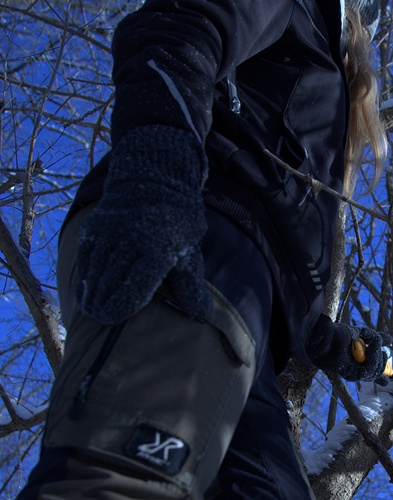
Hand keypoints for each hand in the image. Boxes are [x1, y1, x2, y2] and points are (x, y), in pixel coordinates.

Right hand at [76, 126, 209, 324]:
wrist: (156, 179)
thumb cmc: (178, 224)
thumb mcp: (189, 253)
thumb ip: (190, 286)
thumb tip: (201, 315)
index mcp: (157, 252)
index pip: (132, 290)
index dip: (120, 308)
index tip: (114, 320)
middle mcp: (131, 242)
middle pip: (109, 284)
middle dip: (103, 305)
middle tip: (101, 319)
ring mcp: (111, 232)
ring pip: (94, 272)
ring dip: (90, 293)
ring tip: (92, 310)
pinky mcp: (96, 226)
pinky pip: (86, 257)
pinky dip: (84, 275)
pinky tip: (86, 289)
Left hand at [307, 316, 391, 383]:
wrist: (327, 338)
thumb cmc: (338, 335)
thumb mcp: (360, 333)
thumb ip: (374, 337)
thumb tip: (390, 340)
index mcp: (358, 361)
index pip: (373, 372)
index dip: (382, 375)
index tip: (390, 377)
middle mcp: (357, 369)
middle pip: (377, 373)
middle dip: (383, 362)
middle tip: (384, 351)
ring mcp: (354, 373)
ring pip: (375, 372)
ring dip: (378, 356)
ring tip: (375, 343)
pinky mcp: (352, 375)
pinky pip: (369, 370)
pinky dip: (374, 357)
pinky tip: (373, 347)